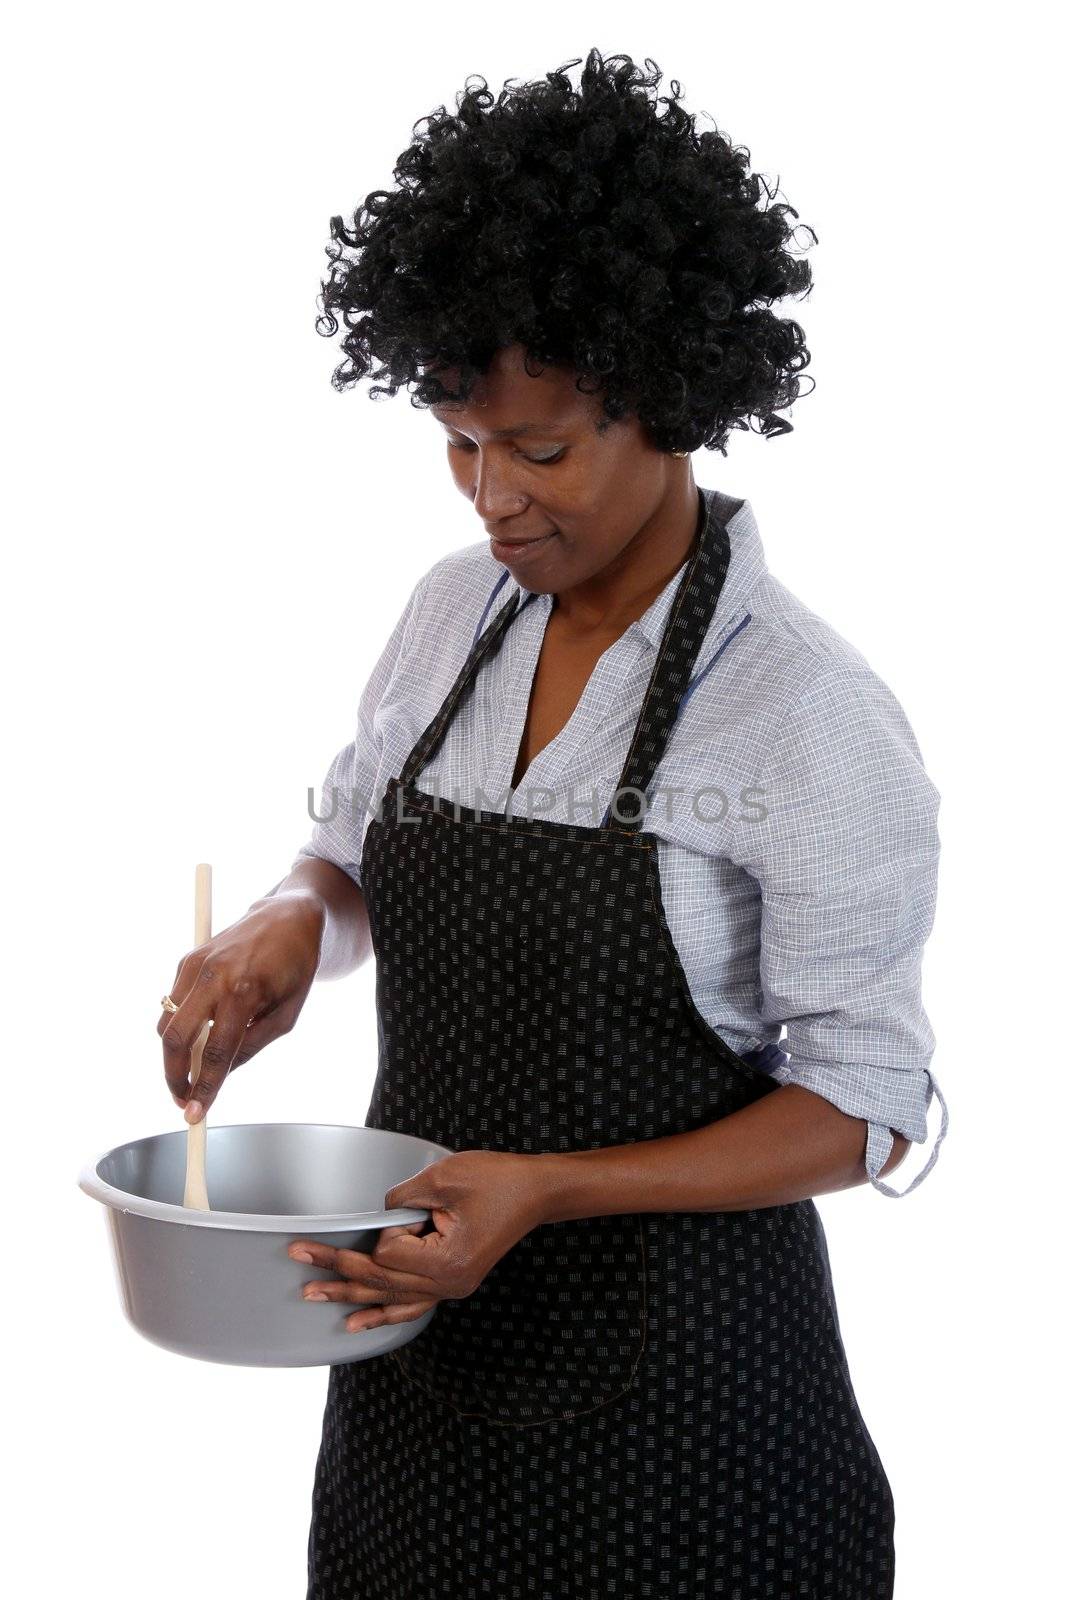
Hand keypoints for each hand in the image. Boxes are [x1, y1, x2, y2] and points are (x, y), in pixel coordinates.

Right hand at [157, 892, 324, 1120]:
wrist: (287, 917)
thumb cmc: (294, 968)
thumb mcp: (286, 1016)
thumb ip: (251, 1046)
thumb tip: (219, 1074)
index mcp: (244, 992)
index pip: (216, 1053)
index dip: (203, 1089)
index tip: (194, 1114)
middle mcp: (213, 976)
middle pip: (175, 1039)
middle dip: (174, 1076)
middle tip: (183, 1098)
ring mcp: (195, 965)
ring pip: (166, 1023)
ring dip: (173, 1053)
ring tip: (192, 1069)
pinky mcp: (187, 958)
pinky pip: (173, 1004)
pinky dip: (180, 1025)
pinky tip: (201, 1030)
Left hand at [287, 1150, 550, 1332]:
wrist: (536, 1192)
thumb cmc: (497, 1180)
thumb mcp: (444, 1178)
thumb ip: (402, 1199)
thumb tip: (379, 1216)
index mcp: (445, 1262)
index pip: (389, 1254)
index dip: (384, 1232)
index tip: (406, 1211)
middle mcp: (447, 1284)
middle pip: (380, 1283)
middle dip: (337, 1271)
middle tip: (298, 1260)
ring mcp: (451, 1288)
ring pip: (390, 1298)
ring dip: (351, 1295)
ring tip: (313, 1294)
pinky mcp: (453, 1282)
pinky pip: (411, 1303)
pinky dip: (383, 1311)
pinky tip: (360, 1321)